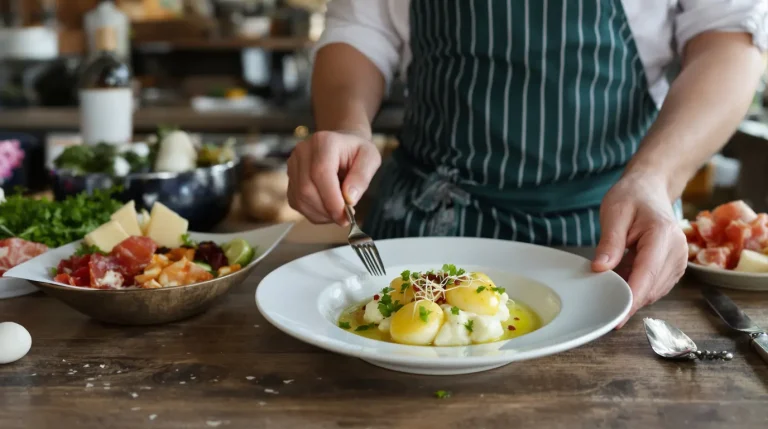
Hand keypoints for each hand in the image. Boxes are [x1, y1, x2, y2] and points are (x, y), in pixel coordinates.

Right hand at [287, 131, 381, 224]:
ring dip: (321, 214)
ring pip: (300, 199)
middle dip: (327, 210)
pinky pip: (297, 203)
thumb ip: (362, 177)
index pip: (320, 173)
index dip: (331, 199)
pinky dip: (314, 213)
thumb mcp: (370, 159)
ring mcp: (293, 166)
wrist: (343, 146)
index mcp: (323, 142)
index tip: (345, 215)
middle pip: (307, 189)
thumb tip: (349, 199)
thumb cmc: (356, 151)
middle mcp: (303, 152)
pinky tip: (328, 209)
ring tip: (338, 212)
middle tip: (345, 218)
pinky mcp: (290, 180)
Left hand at [591, 172, 687, 327]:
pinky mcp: (674, 267)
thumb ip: (609, 242)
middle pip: (652, 288)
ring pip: (654, 291)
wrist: (650, 189)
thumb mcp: (614, 213)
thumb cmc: (631, 197)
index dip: (631, 298)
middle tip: (600, 305)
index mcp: (662, 235)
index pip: (647, 274)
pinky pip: (655, 286)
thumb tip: (600, 270)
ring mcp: (679, 260)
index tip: (616, 317)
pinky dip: (637, 287)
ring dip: (632, 294)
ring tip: (609, 283)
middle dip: (628, 300)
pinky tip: (621, 277)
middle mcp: (677, 250)